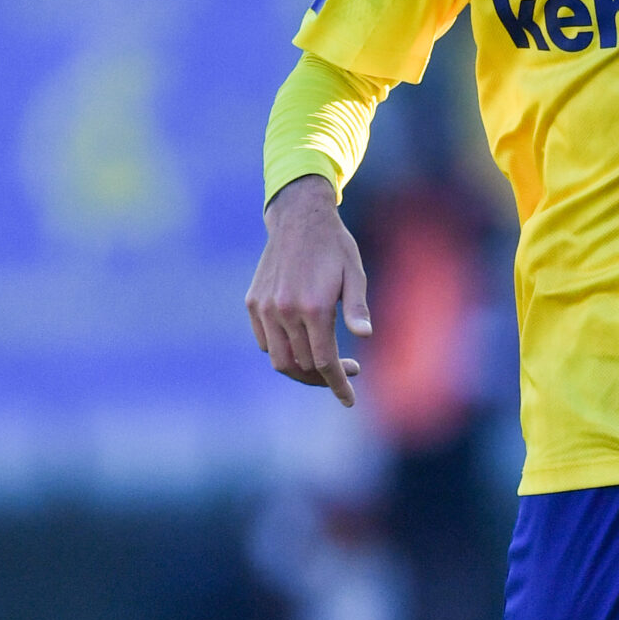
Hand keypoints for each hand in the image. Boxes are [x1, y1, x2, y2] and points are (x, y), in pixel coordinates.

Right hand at [245, 174, 370, 406]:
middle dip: (325, 377)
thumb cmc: (335, 247)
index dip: (337, 385)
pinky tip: (302, 345)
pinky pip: (265, 342)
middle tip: (349, 368)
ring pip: (280, 359)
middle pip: (302, 366)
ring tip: (324, 364)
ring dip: (302, 370)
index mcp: (314, 307)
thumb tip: (365, 336)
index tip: (349, 401)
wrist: (299, 218)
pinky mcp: (253, 302)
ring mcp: (265, 307)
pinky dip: (283, 352)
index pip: (324, 362)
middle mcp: (285, 311)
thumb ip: (357, 307)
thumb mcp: (354, 274)